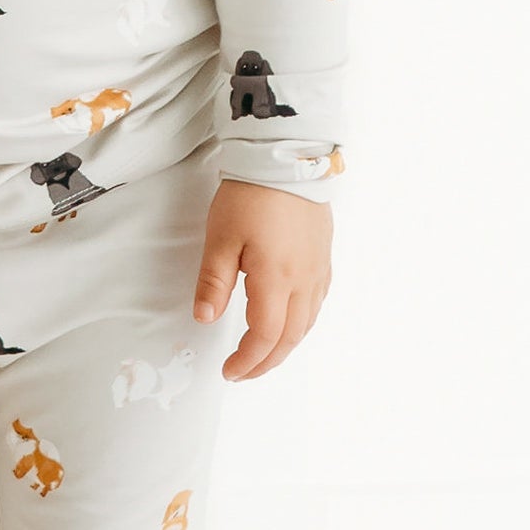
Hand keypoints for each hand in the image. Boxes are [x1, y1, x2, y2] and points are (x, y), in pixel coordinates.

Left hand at [192, 182, 331, 379]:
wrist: (286, 157)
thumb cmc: (250, 194)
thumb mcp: (220, 238)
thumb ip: (214, 282)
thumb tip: (205, 319)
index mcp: (276, 279)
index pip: (265, 336)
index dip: (247, 360)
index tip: (229, 371)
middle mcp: (304, 280)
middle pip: (290, 337)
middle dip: (266, 361)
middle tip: (243, 372)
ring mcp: (318, 269)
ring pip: (307, 323)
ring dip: (285, 346)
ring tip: (263, 354)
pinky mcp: (323, 256)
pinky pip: (317, 302)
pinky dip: (302, 323)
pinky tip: (289, 322)